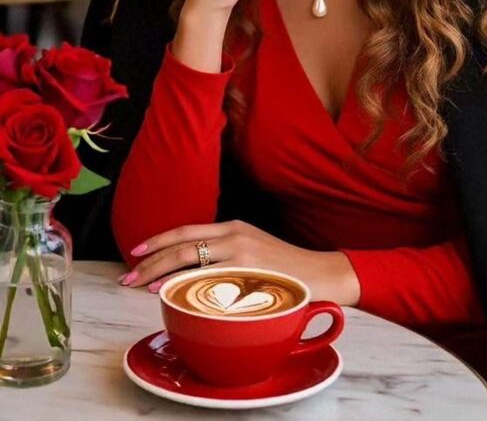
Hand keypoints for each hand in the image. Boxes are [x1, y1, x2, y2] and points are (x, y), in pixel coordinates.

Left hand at [119, 219, 360, 304]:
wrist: (321, 273)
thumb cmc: (285, 269)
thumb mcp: (252, 251)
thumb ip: (225, 254)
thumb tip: (191, 268)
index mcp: (234, 228)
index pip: (187, 231)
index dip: (159, 241)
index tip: (136, 253)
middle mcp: (235, 236)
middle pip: (183, 246)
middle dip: (152, 261)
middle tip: (128, 275)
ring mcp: (242, 255)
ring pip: (192, 262)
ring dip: (162, 275)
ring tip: (141, 286)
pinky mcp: (250, 275)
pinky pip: (211, 282)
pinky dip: (187, 288)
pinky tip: (172, 296)